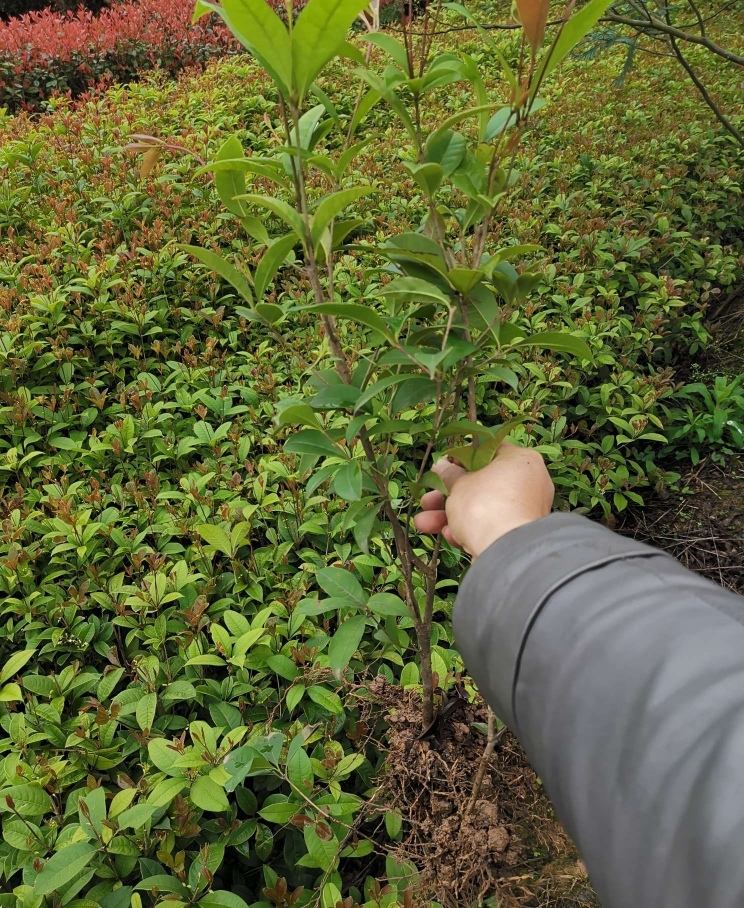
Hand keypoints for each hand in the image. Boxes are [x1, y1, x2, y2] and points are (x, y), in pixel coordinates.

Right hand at [413, 442, 554, 557]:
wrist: (505, 552)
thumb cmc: (484, 506)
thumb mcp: (459, 484)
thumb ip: (449, 474)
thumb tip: (442, 465)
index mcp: (520, 460)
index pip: (489, 450)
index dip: (461, 457)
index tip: (442, 467)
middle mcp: (529, 483)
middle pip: (481, 483)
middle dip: (447, 494)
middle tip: (427, 499)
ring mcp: (525, 510)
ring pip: (482, 507)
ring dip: (449, 514)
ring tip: (423, 523)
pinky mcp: (518, 534)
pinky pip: (490, 525)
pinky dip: (468, 529)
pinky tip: (448, 536)